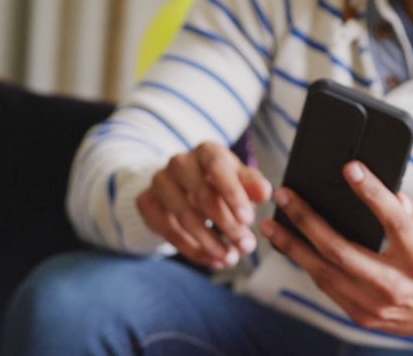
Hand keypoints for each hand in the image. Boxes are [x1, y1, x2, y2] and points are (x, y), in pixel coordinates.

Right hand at [137, 142, 272, 268]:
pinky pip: (168, 231)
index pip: (217, 167)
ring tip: (231, 258)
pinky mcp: (147, 203)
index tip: (249, 220)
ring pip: (184, 216)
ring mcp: (160, 182)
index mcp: (206, 151)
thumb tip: (265, 193)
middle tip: (247, 246)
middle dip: (227, 225)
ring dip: (210, 242)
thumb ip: (252, 185)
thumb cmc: (220, 181)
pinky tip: (212, 260)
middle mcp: (179, 163)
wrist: (181, 184)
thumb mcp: (240, 179)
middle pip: (201, 195)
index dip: (233, 193)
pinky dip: (193, 250)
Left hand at [260, 161, 412, 346]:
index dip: (371, 192)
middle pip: (342, 249)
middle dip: (308, 220)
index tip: (350, 168)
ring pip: (324, 273)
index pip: (394, 220)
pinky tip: (293, 246)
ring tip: (271, 224)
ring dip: (293, 246)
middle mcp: (396, 285)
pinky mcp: (363, 316)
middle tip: (286, 194)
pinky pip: (328, 288)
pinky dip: (308, 265)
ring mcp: (376, 305)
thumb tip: (398, 197)